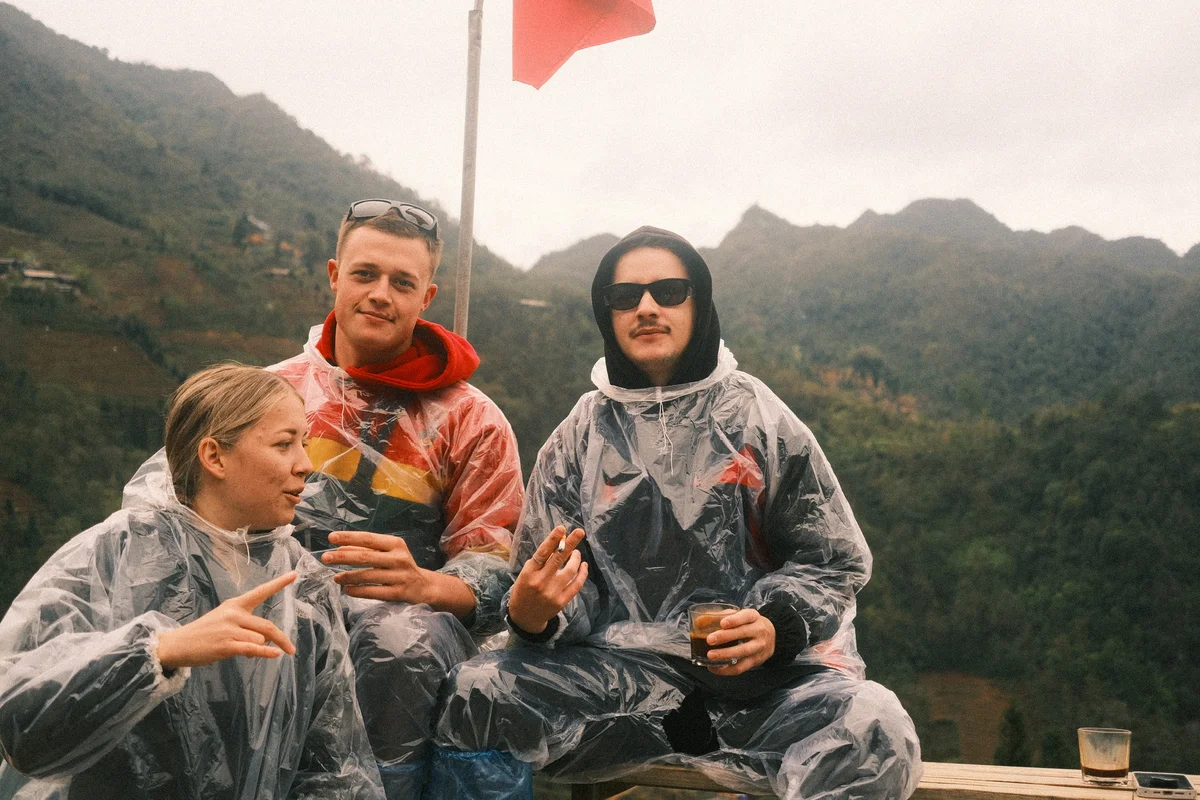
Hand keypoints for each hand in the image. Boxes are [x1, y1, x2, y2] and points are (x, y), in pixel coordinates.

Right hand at [156, 572, 297, 668]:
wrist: (177, 645)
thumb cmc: (203, 634)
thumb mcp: (223, 622)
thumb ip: (245, 628)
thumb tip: (262, 645)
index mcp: (234, 604)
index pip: (260, 592)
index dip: (278, 584)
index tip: (294, 575)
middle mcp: (233, 614)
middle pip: (267, 625)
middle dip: (281, 638)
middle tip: (291, 649)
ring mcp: (229, 629)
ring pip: (260, 639)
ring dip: (259, 648)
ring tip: (244, 651)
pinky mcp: (226, 645)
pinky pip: (253, 648)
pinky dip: (266, 653)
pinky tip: (275, 655)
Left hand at [320, 532, 475, 615]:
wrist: (424, 587)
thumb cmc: (400, 566)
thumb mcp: (388, 553)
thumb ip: (367, 550)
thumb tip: (340, 549)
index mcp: (396, 544)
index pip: (369, 539)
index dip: (349, 537)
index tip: (331, 538)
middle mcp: (399, 558)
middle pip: (366, 556)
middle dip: (343, 557)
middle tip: (325, 558)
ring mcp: (399, 576)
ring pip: (367, 575)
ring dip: (348, 576)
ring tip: (335, 578)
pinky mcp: (398, 593)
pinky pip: (373, 592)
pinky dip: (357, 591)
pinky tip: (347, 590)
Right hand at [507, 526, 587, 634]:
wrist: (525, 618)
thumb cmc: (523, 590)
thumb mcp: (525, 574)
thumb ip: (539, 562)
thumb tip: (558, 543)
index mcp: (529, 573)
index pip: (542, 553)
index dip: (552, 539)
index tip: (562, 528)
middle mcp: (541, 582)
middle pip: (558, 558)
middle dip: (570, 543)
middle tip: (579, 532)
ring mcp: (552, 592)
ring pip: (570, 570)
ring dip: (576, 558)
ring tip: (576, 552)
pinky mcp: (561, 601)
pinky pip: (576, 584)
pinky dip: (582, 573)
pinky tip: (583, 565)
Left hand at [703, 607, 774, 675]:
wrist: (771, 636)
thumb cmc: (748, 624)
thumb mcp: (739, 615)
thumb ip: (720, 616)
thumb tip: (699, 621)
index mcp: (754, 617)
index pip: (746, 616)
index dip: (735, 620)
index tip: (722, 623)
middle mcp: (759, 631)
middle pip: (743, 633)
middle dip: (725, 637)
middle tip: (709, 640)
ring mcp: (759, 647)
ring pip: (742, 652)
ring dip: (725, 654)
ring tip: (710, 655)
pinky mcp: (756, 661)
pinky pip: (741, 668)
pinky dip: (726, 670)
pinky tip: (714, 668)